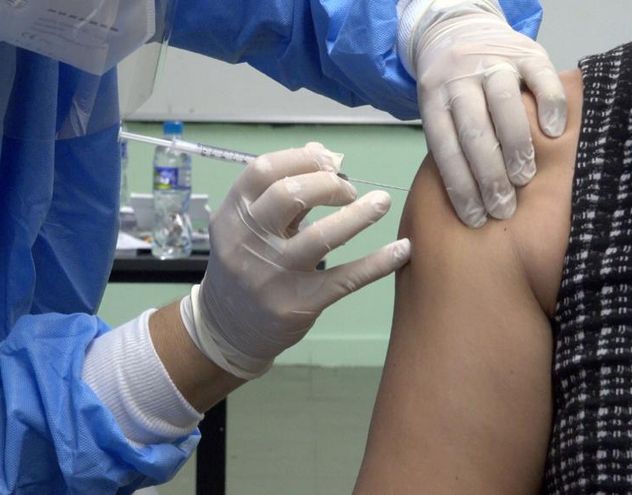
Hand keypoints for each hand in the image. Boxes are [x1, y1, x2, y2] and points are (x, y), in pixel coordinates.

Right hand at [180, 143, 410, 378]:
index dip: (303, 159)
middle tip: (349, 191)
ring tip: (382, 202)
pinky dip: (378, 262)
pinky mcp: (299, 303)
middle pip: (289, 195)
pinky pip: (345, 278)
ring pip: (321, 236)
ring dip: (359, 215)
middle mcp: (248, 242)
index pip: (263, 170)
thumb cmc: (246, 263)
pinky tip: (402, 249)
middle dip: (329, 184)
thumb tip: (321, 151)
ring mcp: (273, 275)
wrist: (229, 328)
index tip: (331, 163)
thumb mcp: (251, 224)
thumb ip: (283, 188)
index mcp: (233, 214)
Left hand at [410, 4, 566, 226]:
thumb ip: (452, 143)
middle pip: (473, 131)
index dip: (460, 186)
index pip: (444, 147)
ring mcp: (494, 61)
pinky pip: (540, 78)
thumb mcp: (440, 109)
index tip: (475, 219)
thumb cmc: (454, 89)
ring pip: (504, 104)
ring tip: (525, 178)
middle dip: (488, 176)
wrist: (462, 28)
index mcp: (434, 97)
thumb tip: (470, 204)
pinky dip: (549, 106)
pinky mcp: (527, 51)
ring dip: (515, 146)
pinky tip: (554, 134)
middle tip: (503, 209)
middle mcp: (460, 78)